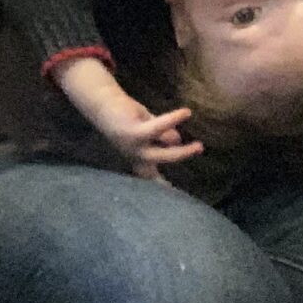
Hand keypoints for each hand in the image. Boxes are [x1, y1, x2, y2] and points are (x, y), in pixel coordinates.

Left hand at [54, 56, 201, 178]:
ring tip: (200, 146)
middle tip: (200, 153)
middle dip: (182, 161)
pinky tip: (186, 113)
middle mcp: (136, 157)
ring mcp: (135, 148)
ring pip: (164, 154)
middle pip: (163, 164)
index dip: (164, 188)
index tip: (177, 198)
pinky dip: (173, 120)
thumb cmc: (126, 118)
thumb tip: (177, 140)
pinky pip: (159, 128)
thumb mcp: (147, 128)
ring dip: (183, 151)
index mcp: (138, 159)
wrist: (102, 104)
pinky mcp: (135, 134)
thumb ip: (162, 136)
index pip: (152, 178)